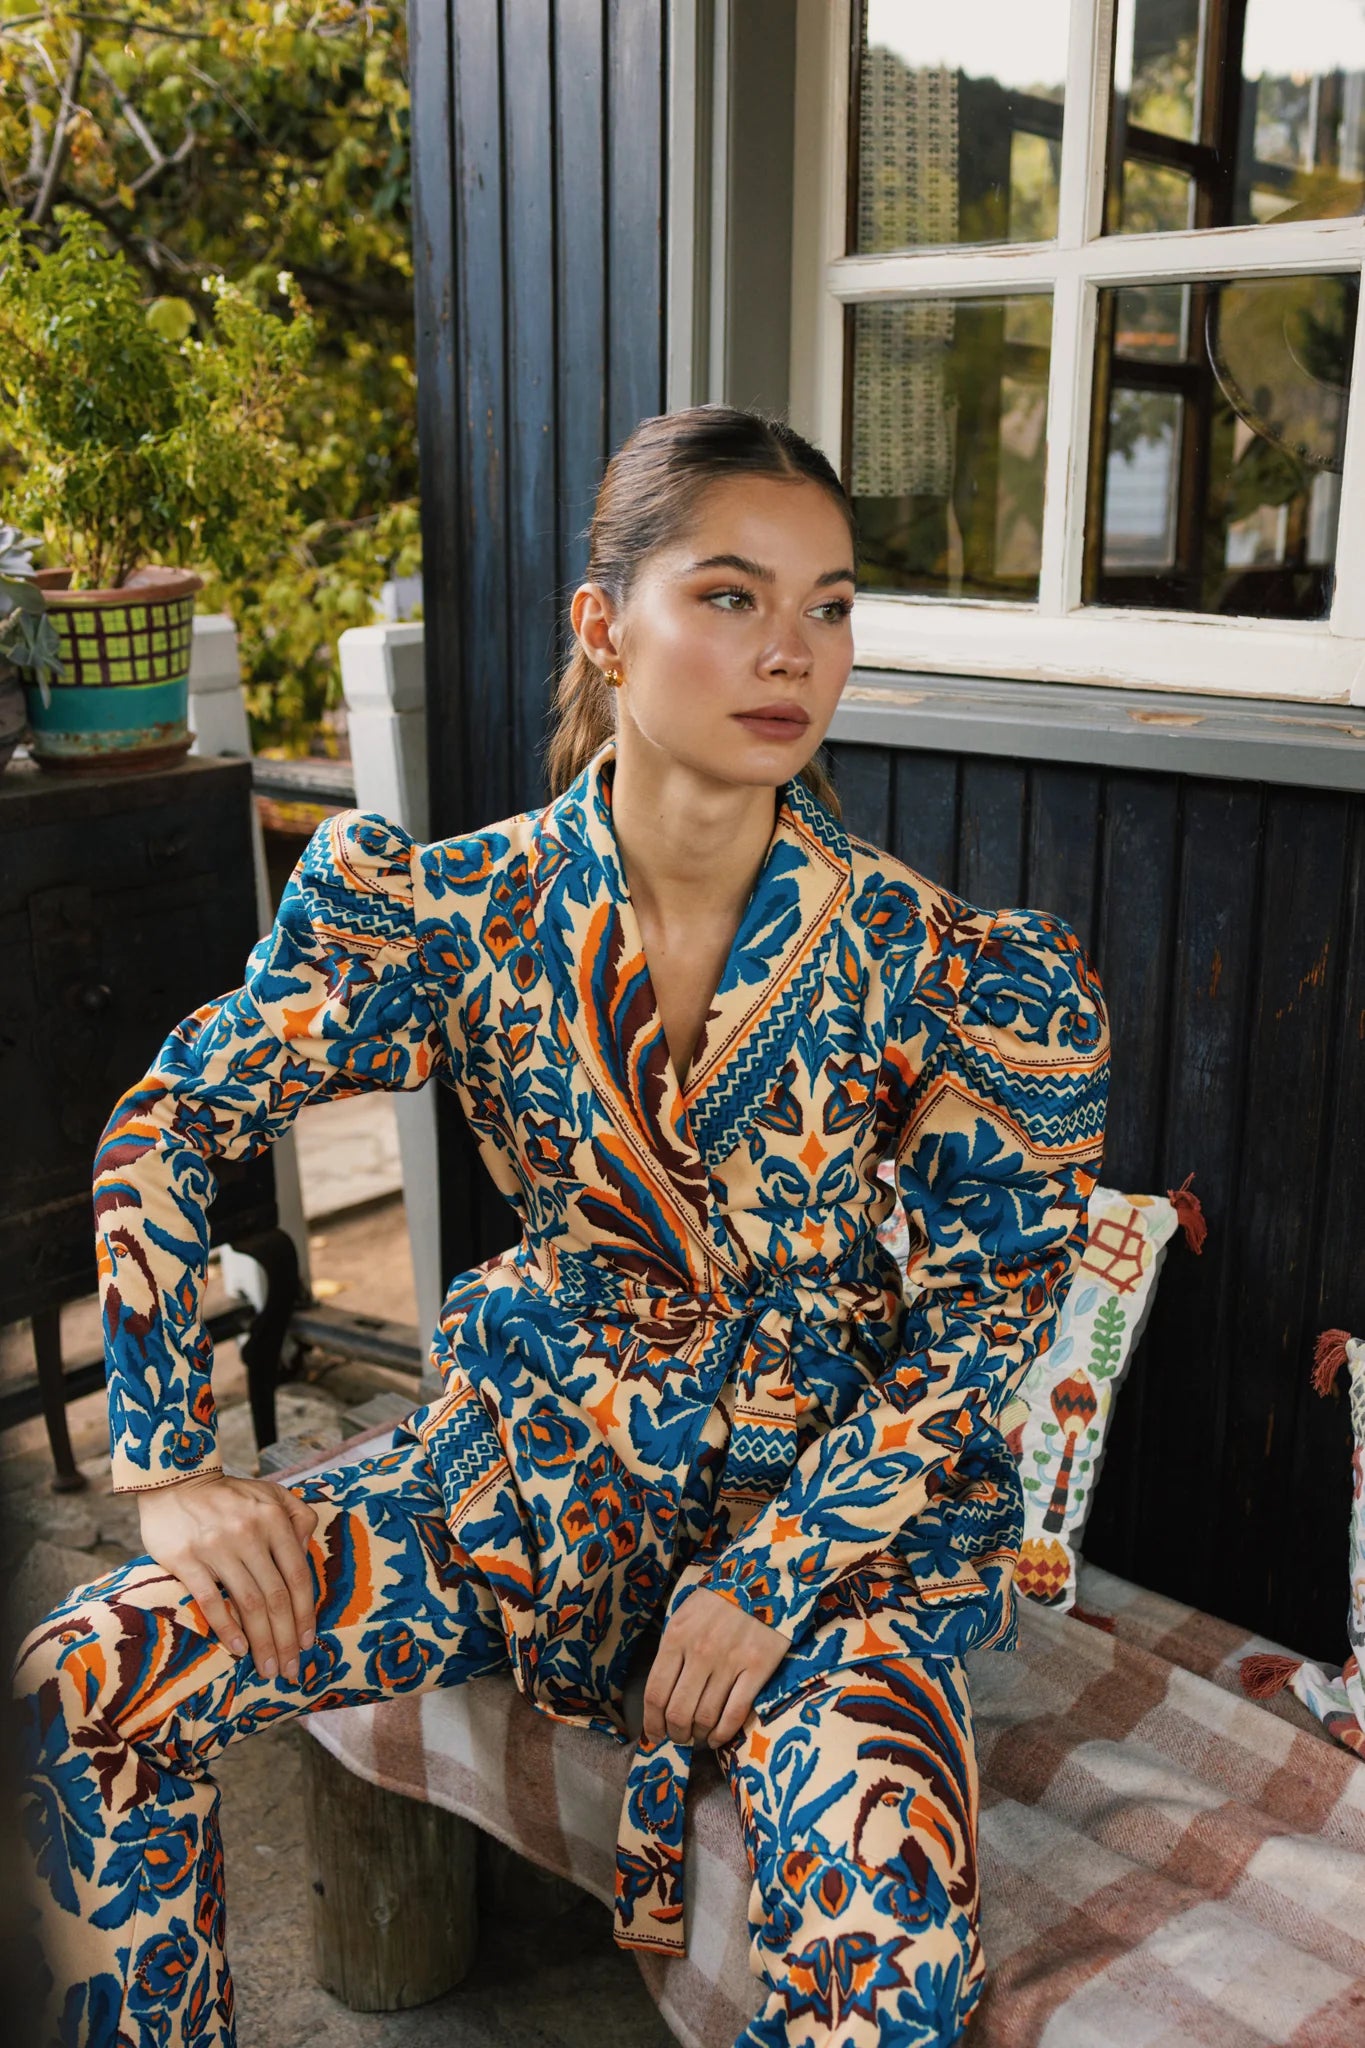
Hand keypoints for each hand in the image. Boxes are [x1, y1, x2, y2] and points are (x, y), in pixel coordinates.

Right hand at [137, 1472, 318, 1682]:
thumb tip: (307, 1553)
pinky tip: (237, 1649)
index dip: (306, 1614)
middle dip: (287, 1639)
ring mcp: (218, 1547)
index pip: (297, 1576)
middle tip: (291, 1670)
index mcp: (273, 1520)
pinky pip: (211, 1600)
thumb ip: (298, 1516)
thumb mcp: (271, 1493)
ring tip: (268, 1668)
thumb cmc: (228, 1495)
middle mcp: (249, 1534)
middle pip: (276, 1597)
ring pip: (249, 1604)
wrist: (174, 1481)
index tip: (309, 1643)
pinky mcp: (187, 1559)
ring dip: (262, 1642)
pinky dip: (226, 1628)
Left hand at [642, 1588, 790, 1750]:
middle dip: (675, 1733)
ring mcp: (729, 1662)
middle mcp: (699, 1652)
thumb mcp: (686, 1614)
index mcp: (676, 1637)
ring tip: (698, 1736)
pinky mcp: (757, 1668)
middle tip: (679, 1737)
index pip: (655, 1692)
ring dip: (697, 1735)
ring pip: (705, 1716)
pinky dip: (723, 1733)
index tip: (655, 1734)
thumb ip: (673, 1648)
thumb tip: (663, 1689)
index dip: (652, 1722)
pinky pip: (735, 1713)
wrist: (765, 1576)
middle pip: (678, 1711)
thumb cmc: (721, 1596)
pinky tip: (718, 1738)